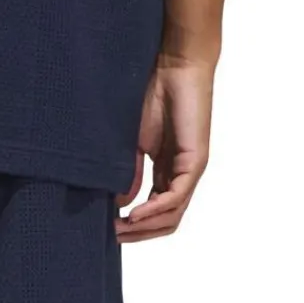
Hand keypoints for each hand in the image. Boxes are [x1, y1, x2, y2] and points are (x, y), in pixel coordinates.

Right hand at [116, 59, 213, 242]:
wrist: (172, 65)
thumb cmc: (152, 96)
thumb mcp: (132, 144)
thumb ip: (128, 174)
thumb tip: (120, 204)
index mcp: (167, 172)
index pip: (155, 213)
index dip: (133, 227)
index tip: (108, 229)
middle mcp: (181, 176)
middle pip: (165, 222)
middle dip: (138, 234)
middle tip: (113, 237)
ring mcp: (190, 170)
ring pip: (172, 216)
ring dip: (145, 228)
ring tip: (120, 229)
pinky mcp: (195, 161)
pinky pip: (176, 198)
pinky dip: (154, 211)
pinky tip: (133, 214)